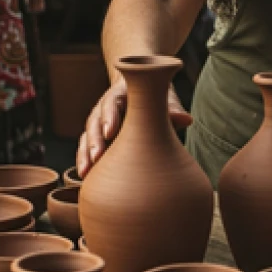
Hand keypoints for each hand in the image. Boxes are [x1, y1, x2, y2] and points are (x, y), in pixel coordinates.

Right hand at [77, 79, 192, 175]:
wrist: (144, 95)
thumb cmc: (156, 99)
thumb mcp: (163, 100)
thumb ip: (171, 110)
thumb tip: (187, 120)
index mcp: (121, 94)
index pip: (111, 102)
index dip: (109, 116)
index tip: (109, 132)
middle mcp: (105, 107)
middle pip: (95, 122)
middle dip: (94, 140)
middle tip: (97, 157)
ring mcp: (99, 122)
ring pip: (87, 137)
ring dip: (85, 154)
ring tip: (86, 172)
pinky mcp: (97, 137)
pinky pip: (87, 148)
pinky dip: (85, 160)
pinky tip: (86, 177)